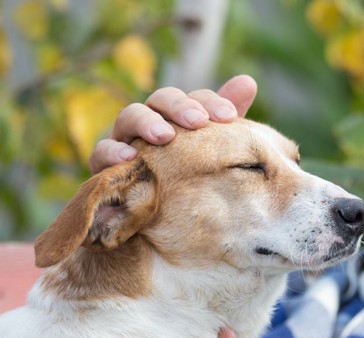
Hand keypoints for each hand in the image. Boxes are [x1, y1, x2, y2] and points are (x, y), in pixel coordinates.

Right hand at [89, 74, 257, 173]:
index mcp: (177, 117)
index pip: (192, 98)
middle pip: (160, 99)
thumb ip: (225, 117)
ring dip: (146, 123)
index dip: (209, 102)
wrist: (153, 215)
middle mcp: (150, 122)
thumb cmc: (185, 176)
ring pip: (129, 117)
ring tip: (164, 135)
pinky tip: (128, 157)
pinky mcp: (104, 165)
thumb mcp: (209, 147)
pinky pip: (101, 153)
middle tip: (197, 121)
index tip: (230, 115)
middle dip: (179, 106)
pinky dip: (112, 152)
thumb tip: (248, 81)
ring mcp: (125, 140)